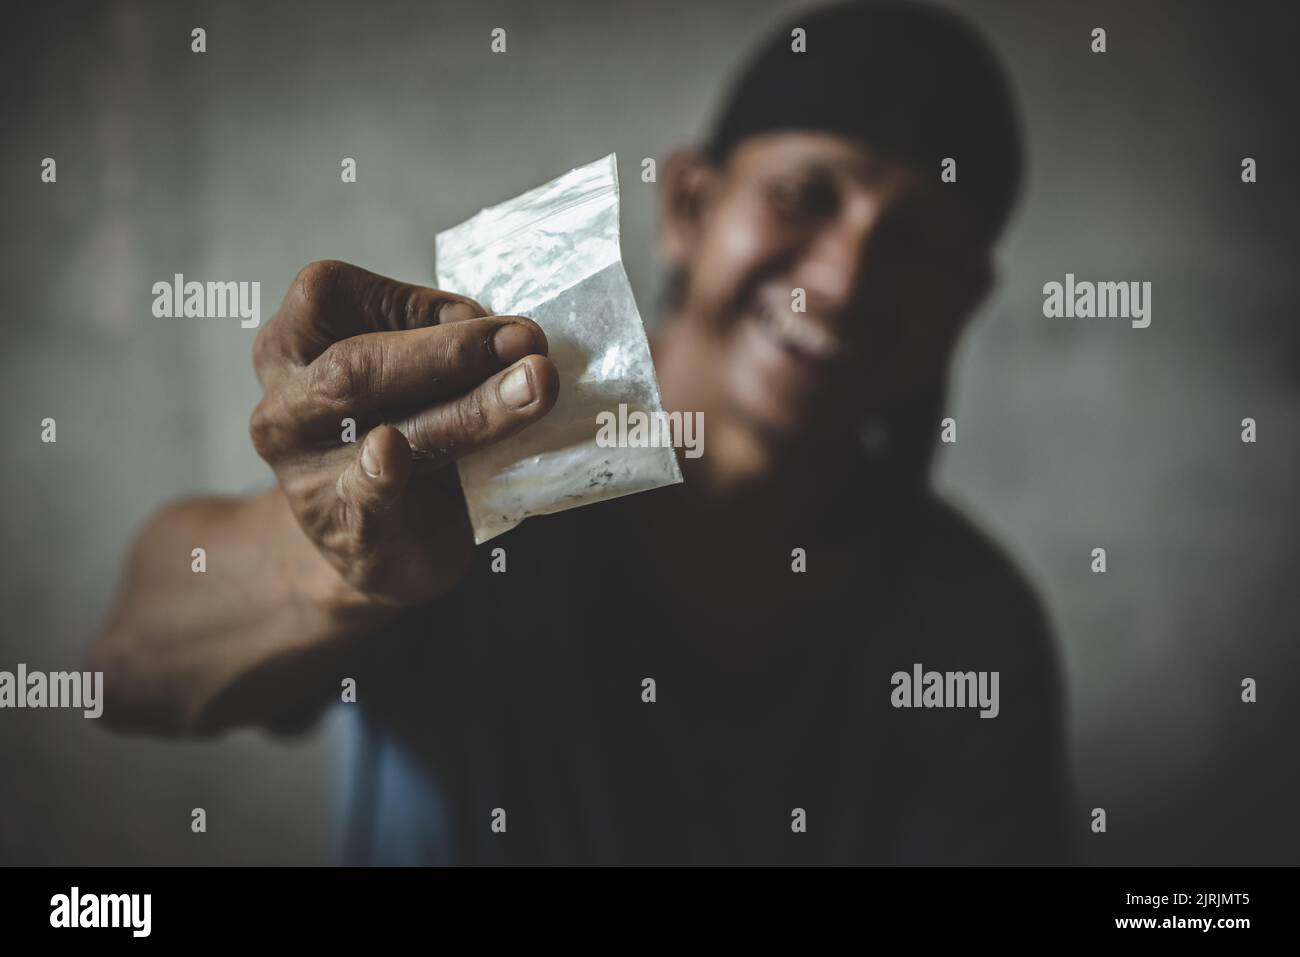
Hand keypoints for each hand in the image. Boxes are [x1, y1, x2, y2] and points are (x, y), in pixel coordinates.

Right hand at [249, 260, 558, 614]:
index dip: (413, 299)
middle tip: (529, 340)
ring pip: (384, 426)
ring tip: (535, 386)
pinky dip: (381, 473)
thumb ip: (437, 344)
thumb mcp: (403, 377)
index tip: (486, 319)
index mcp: (289, 350)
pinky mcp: (345, 529)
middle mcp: (285, 408)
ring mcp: (308, 474)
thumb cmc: (396, 438)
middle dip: (452, 349)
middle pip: (357, 362)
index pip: (332, 295)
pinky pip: (363, 496)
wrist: (373, 551)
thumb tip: (509, 336)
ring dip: (473, 405)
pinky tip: (391, 452)